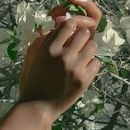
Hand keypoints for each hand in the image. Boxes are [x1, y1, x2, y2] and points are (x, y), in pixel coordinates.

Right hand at [19, 0, 102, 114]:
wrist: (37, 107)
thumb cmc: (33, 80)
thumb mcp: (34, 56)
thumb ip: (46, 40)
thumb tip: (60, 22)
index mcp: (49, 48)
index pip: (68, 24)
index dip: (71, 26)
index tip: (70, 32)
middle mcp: (63, 56)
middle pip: (84, 33)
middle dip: (82, 37)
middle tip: (77, 45)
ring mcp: (75, 68)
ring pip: (93, 46)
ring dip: (87, 50)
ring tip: (80, 58)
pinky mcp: (84, 80)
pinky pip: (96, 62)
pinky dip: (90, 65)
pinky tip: (82, 71)